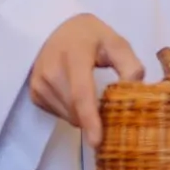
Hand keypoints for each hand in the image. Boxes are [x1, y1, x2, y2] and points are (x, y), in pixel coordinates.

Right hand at [28, 13, 144, 148]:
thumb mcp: (116, 43)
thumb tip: (135, 93)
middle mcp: (51, 71)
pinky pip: (58, 114)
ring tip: (91, 93)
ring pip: (67, 116)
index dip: (90, 119)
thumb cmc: (91, 37)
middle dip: (95, 117)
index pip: (81, 93)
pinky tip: (75, 93)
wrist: (58, 28)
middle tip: (109, 105)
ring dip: (83, 115)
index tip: (97, 141)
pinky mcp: (34, 92)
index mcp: (74, 56)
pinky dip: (71, 111)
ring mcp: (39, 82)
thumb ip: (130, 66)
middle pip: (75, 109)